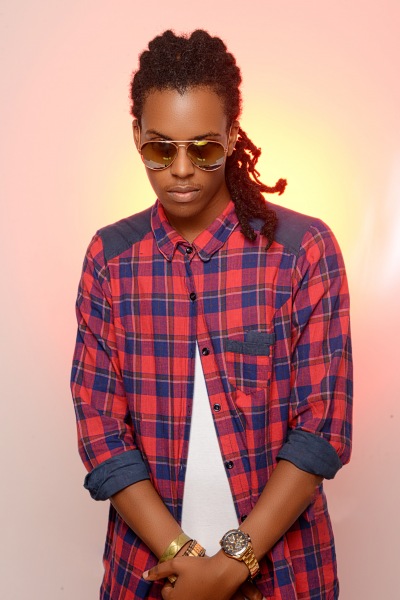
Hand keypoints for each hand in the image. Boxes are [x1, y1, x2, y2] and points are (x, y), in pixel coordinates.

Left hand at [143, 552, 263, 599]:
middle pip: (176, 598)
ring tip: (196, 581)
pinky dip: (200, 595)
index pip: (165, 592)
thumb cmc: (200, 567)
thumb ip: (159, 570)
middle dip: (179, 588)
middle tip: (188, 577)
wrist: (224, 572)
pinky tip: (204, 586)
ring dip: (189, 592)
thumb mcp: (177, 563)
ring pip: (187, 599)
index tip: (181, 573)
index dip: (171, 580)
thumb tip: (144, 576)